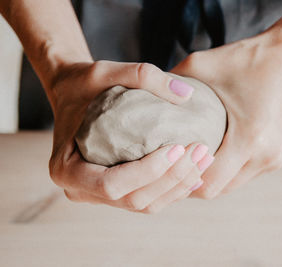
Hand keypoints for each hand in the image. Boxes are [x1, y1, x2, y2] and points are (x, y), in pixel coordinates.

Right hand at [48, 60, 213, 212]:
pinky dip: (175, 189)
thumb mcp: (104, 71)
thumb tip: (187, 94)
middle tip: (202, 151)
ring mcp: (99, 196)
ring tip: (206, 158)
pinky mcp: (117, 192)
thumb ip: (142, 76)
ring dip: (180, 186)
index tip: (178, 147)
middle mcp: (80, 190)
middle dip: (173, 179)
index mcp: (67, 170)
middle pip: (134, 199)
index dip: (149, 172)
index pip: (112, 184)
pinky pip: (149, 199)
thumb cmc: (84, 84)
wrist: (73, 95)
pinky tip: (198, 171)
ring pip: (145, 204)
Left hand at [171, 34, 281, 198]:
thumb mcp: (202, 65)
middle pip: (218, 190)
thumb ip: (168, 83)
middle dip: (192, 182)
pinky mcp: (279, 156)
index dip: (181, 180)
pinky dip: (226, 171)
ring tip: (187, 162)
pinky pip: (245, 174)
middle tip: (169, 167)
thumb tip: (140, 96)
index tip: (164, 168)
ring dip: (210, 178)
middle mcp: (266, 155)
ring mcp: (275, 159)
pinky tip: (212, 155)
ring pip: (232, 186)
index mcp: (250, 138)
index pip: (207, 183)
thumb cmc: (250, 58)